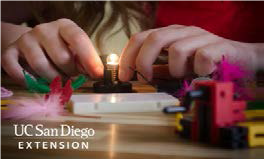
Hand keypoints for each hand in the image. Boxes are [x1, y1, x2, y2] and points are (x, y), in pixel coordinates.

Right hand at [0, 18, 102, 82]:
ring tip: (58, 80)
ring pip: (41, 66)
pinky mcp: (10, 52)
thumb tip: (96, 73)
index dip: (89, 58)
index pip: (78, 39)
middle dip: (71, 73)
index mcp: (64, 26)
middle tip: (72, 77)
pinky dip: (28, 81)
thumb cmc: (60, 48)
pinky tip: (38, 84)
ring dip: (53, 80)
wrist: (34, 44)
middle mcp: (44, 30)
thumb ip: (85, 60)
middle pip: (61, 57)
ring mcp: (26, 40)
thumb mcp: (76, 50)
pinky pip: (16, 70)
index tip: (97, 74)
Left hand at [119, 25, 257, 81]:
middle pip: (153, 38)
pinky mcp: (217, 46)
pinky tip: (201, 73)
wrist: (238, 58)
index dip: (128, 56)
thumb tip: (138, 78)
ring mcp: (200, 37)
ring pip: (176, 48)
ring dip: (175, 69)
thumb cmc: (204, 62)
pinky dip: (198, 69)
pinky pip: (202, 56)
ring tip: (182, 75)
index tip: (123, 75)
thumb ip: (159, 70)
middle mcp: (182, 32)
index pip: (140, 38)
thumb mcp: (175, 67)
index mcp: (169, 35)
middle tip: (144, 79)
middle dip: (143, 61)